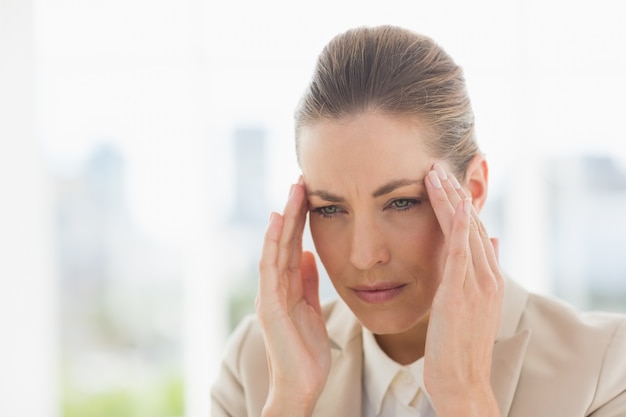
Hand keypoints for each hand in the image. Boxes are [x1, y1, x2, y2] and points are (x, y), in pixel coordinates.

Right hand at [255, 178, 330, 416]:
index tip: (310, 193)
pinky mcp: (269, 307)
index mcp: (287, 288)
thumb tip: (307, 254)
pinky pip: (270, 269)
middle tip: (301, 181)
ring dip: (283, 220)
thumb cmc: (307, 352)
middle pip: (282, 242)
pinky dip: (272, 245)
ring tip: (292, 192)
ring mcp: (270, 296)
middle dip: (293, 211)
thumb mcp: (312, 310)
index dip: (300, 219)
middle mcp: (275, 288)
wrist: (302, 387)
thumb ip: (308, 283)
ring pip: (274, 249)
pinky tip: (278, 223)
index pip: (292, 245)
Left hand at [423, 164, 503, 416]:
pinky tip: (450, 202)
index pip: (473, 233)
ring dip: (450, 199)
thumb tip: (490, 240)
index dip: (460, 206)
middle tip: (438, 166)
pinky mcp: (461, 292)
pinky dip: (456, 223)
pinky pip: (460, 249)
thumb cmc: (459, 346)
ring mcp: (476, 284)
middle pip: (470, 225)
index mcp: (487, 279)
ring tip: (435, 172)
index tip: (445, 183)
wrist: (461, 380)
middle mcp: (486, 276)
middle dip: (454, 194)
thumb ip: (477, 274)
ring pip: (464, 230)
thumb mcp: (471, 306)